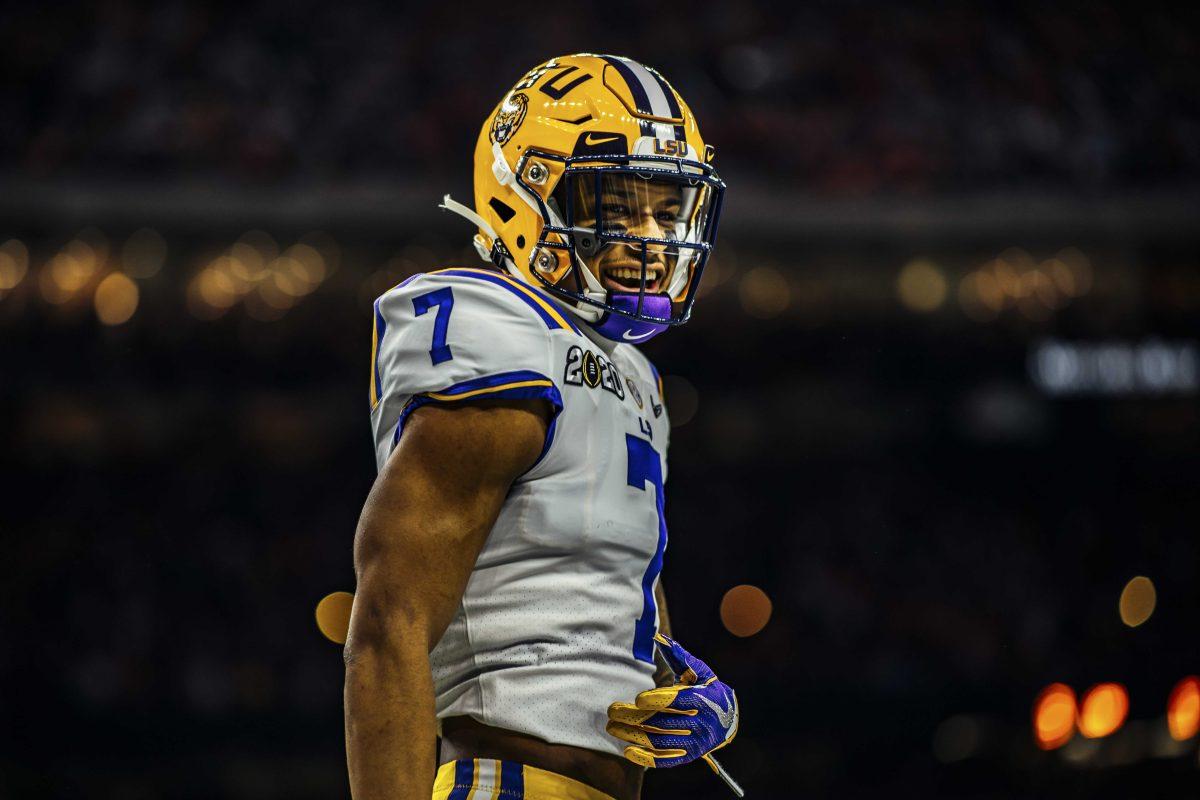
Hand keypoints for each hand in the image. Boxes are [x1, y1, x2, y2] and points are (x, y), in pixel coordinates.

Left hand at [606, 633, 738, 768]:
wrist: (729, 719)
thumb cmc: (708, 690)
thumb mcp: (699, 672)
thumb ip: (679, 656)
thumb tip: (659, 638)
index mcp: (702, 700)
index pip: (678, 702)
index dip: (658, 701)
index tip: (637, 699)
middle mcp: (700, 724)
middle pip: (663, 723)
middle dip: (634, 717)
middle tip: (612, 711)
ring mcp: (695, 743)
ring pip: (660, 741)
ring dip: (633, 735)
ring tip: (612, 727)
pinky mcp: (690, 756)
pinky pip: (666, 760)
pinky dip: (646, 758)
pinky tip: (627, 750)